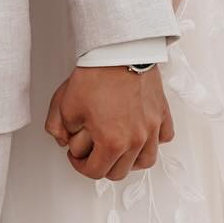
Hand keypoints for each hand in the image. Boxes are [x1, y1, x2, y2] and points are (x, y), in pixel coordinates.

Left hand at [45, 65, 173, 179]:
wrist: (119, 50)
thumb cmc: (97, 74)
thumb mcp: (66, 104)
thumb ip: (60, 128)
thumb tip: (64, 139)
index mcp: (112, 143)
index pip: (96, 172)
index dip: (80, 166)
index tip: (75, 157)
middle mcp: (135, 140)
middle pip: (120, 172)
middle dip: (102, 166)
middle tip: (93, 153)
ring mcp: (152, 128)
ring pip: (145, 160)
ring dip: (130, 160)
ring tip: (118, 150)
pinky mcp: (162, 113)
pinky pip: (164, 137)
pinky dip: (154, 141)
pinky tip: (142, 134)